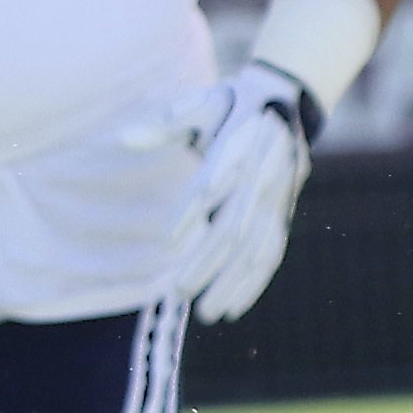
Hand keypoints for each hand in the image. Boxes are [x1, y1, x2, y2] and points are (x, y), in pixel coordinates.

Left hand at [144, 64, 319, 321]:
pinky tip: (233, 307)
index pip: (214, 184)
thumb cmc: (232, 106)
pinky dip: (254, 283)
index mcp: (241, 147)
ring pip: (257, 249)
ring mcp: (276, 199)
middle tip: (177, 293)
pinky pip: (271, 254)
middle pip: (235, 228)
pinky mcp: (282, 214)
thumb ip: (163, 124)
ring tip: (206, 312)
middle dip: (207, 264)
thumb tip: (123, 139)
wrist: (289, 101)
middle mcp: (263, 177)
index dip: (191, 213)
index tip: (166, 242)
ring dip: (232, 282)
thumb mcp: (201, 104)